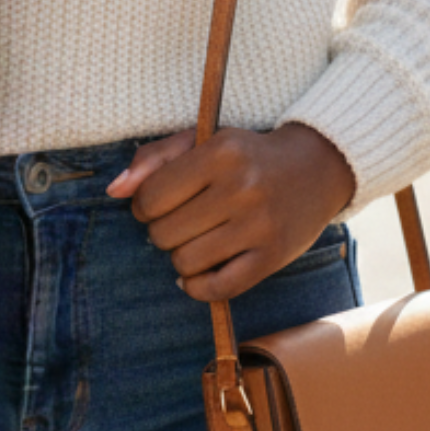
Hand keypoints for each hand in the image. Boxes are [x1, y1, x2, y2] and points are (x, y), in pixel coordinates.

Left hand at [107, 123, 356, 301]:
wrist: (315, 167)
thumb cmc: (246, 154)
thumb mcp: (202, 140)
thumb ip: (154, 158)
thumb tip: (114, 189)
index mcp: (219, 153)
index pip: (151, 195)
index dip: (143, 204)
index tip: (157, 201)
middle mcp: (241, 188)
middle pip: (164, 233)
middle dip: (161, 231)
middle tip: (179, 220)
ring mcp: (258, 226)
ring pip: (186, 263)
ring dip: (180, 257)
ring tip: (194, 241)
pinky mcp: (272, 258)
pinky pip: (218, 289)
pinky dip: (198, 286)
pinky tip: (200, 272)